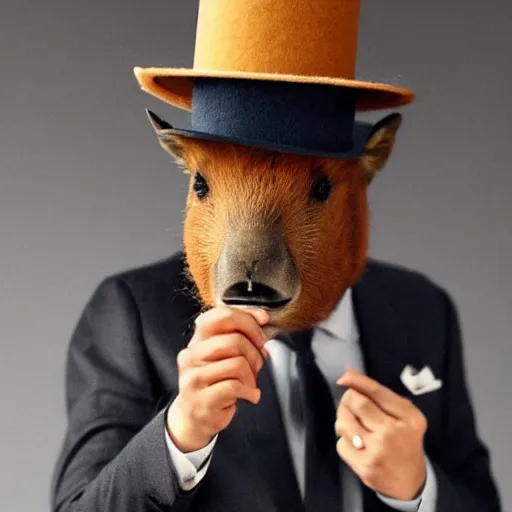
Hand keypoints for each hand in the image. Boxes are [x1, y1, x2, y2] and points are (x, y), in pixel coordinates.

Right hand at [167, 306, 268, 452]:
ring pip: (238, 363)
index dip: (247, 318)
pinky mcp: (202, 399)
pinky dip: (250, 392)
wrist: (194, 417)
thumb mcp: (222, 355)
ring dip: (252, 375)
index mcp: (198, 339)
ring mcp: (194, 377)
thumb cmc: (215, 382)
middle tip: (258, 364)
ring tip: (250, 383)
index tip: (263, 324)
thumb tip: (262, 319)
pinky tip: (250, 395)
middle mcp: (191, 355)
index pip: (221, 315)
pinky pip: (235, 386)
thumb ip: (239, 334)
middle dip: (255, 353)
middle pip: (234, 340)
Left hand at [335, 367, 426, 500]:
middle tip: (351, 405)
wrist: (411, 482)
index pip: (376, 392)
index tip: (344, 378)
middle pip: (356, 403)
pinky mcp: (364, 467)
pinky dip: (345, 440)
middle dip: (348, 400)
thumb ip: (378, 394)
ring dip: (344, 420)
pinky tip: (357, 444)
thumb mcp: (403, 415)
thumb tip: (348, 372)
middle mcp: (393, 433)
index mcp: (408, 417)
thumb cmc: (404, 441)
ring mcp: (378, 451)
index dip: (356, 381)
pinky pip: (341, 443)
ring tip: (354, 424)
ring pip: (344, 422)